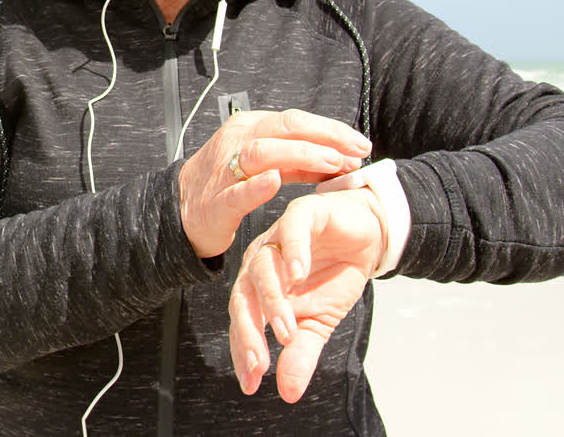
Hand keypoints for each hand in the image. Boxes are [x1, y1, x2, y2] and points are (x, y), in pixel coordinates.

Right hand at [179, 109, 370, 257]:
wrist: (181, 210)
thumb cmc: (227, 183)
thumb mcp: (267, 164)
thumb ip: (302, 161)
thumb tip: (344, 158)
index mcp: (249, 127)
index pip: (295, 120)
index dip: (332, 130)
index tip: (361, 143)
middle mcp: (235, 142)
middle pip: (283, 128)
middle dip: (324, 137)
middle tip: (354, 152)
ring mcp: (223, 171)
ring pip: (262, 152)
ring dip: (300, 156)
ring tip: (332, 164)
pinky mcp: (215, 203)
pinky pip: (236, 192)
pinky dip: (257, 187)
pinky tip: (276, 183)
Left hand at [228, 188, 386, 402]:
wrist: (366, 237)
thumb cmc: (333, 277)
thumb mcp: (319, 322)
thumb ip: (301, 353)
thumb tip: (290, 394)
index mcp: (257, 289)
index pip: (243, 322)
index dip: (245, 351)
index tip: (251, 383)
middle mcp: (260, 264)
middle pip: (244, 297)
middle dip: (249, 332)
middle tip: (259, 364)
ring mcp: (277, 239)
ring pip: (263, 267)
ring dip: (273, 300)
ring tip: (287, 330)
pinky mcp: (301, 216)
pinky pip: (291, 233)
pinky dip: (293, 252)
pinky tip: (299, 273)